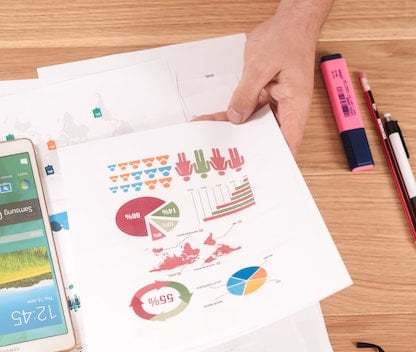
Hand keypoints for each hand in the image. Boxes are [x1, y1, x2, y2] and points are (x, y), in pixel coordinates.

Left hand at [195, 2, 331, 154]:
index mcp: (295, 105)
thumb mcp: (261, 66)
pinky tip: (211, 121)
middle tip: (225, 161)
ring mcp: (275, 103)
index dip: (276, 161)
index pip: (288, 142)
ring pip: (253, 126)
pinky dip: (231, 116)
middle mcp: (287, 108)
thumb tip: (236, 117)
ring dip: (234, 133)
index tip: (259, 174)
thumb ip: (246, 94)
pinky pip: (247, 110)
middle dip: (247, 150)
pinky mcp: (264, 96)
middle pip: (267, 138)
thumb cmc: (286, 38)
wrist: (290, 21)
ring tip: (211, 143)